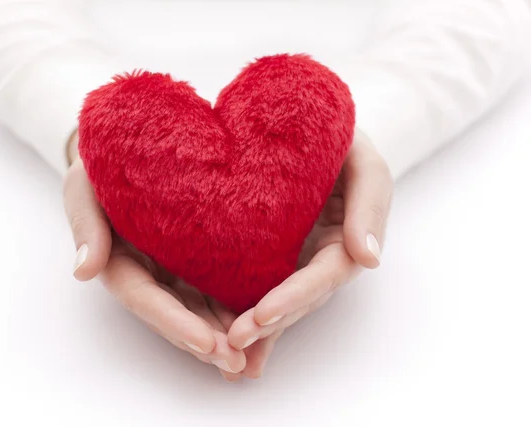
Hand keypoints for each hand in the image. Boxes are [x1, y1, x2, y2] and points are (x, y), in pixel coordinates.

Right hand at [63, 135, 245, 376]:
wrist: (128, 151)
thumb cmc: (101, 166)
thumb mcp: (84, 186)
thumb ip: (86, 224)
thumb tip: (84, 271)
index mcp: (121, 261)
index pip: (145, 298)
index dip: (173, 323)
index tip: (206, 344)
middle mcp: (150, 273)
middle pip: (176, 315)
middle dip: (205, 342)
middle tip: (237, 364)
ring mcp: (175, 268)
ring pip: (200, 309)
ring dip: (225, 335)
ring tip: (255, 359)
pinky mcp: (200, 256)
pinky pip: (218, 286)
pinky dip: (237, 308)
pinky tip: (264, 328)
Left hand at [226, 129, 393, 379]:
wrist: (310, 133)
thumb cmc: (342, 143)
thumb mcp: (365, 163)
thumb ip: (371, 204)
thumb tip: (369, 259)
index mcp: (345, 242)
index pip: (325, 275)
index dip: (297, 296)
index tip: (264, 314)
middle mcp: (318, 259)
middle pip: (298, 298)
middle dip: (270, 323)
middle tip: (233, 343)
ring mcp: (293, 260)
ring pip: (276, 300)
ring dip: (254, 329)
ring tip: (223, 354)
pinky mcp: (267, 254)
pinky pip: (254, 284)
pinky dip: (239, 310)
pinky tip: (218, 335)